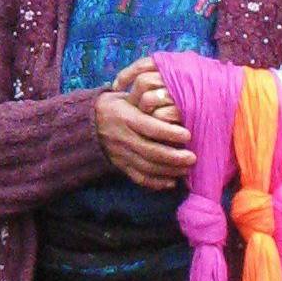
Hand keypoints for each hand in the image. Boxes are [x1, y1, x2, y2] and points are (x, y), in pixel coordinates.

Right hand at [94, 66, 194, 186]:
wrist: (88, 123)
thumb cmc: (117, 106)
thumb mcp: (128, 97)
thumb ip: (148, 101)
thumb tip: (177, 103)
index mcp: (126, 117)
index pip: (149, 127)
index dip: (169, 132)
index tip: (188, 135)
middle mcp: (123, 137)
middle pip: (150, 151)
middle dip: (173, 157)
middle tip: (192, 158)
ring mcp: (121, 154)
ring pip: (146, 167)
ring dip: (169, 171)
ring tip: (186, 169)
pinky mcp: (121, 166)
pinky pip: (139, 178)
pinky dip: (156, 183)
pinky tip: (171, 182)